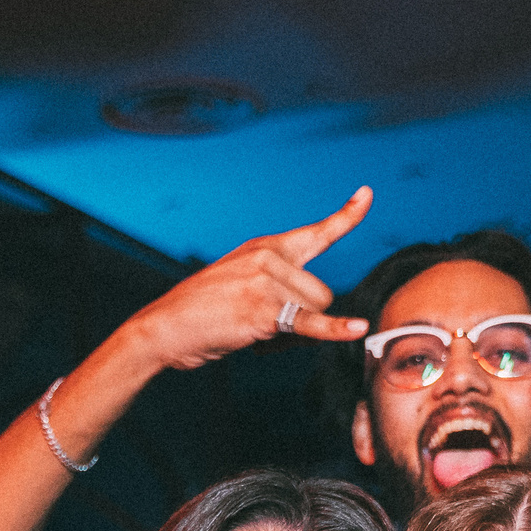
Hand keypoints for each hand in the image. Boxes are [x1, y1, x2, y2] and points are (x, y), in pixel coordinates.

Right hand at [126, 188, 374, 373]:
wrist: (163, 328)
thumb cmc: (201, 314)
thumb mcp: (240, 286)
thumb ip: (278, 290)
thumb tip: (315, 319)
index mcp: (264, 248)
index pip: (315, 232)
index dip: (346, 216)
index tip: (366, 194)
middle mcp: (268, 258)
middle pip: (322, 292)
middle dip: (304, 317)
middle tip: (263, 327)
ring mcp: (266, 282)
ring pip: (317, 312)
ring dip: (294, 335)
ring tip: (254, 333)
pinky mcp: (264, 311)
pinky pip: (311, 324)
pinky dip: (335, 331)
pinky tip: (357, 330)